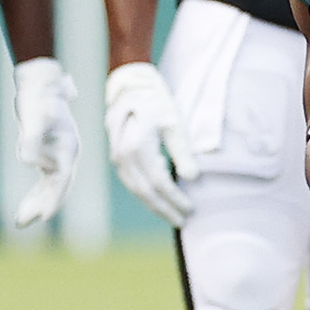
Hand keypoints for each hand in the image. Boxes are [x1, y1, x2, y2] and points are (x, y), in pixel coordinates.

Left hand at [12, 57, 80, 228]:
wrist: (41, 83)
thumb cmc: (39, 98)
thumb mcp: (34, 117)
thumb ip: (32, 140)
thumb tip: (27, 163)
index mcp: (69, 148)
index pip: (62, 179)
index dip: (54, 198)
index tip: (43, 215)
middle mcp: (66, 155)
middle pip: (57, 187)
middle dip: (41, 206)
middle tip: (22, 222)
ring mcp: (58, 155)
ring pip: (49, 186)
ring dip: (36, 203)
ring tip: (20, 222)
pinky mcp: (48, 153)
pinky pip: (44, 180)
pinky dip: (36, 193)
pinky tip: (26, 205)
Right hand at [104, 62, 198, 226]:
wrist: (130, 88)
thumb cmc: (157, 103)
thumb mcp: (174, 124)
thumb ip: (182, 152)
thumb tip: (192, 178)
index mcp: (138, 146)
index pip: (159, 182)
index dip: (175, 199)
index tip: (190, 209)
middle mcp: (123, 156)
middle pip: (146, 192)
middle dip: (165, 209)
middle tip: (183, 221)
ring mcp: (117, 158)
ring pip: (136, 190)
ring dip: (155, 205)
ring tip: (173, 216)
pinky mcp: (117, 159)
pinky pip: (131, 183)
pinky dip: (146, 195)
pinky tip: (159, 201)